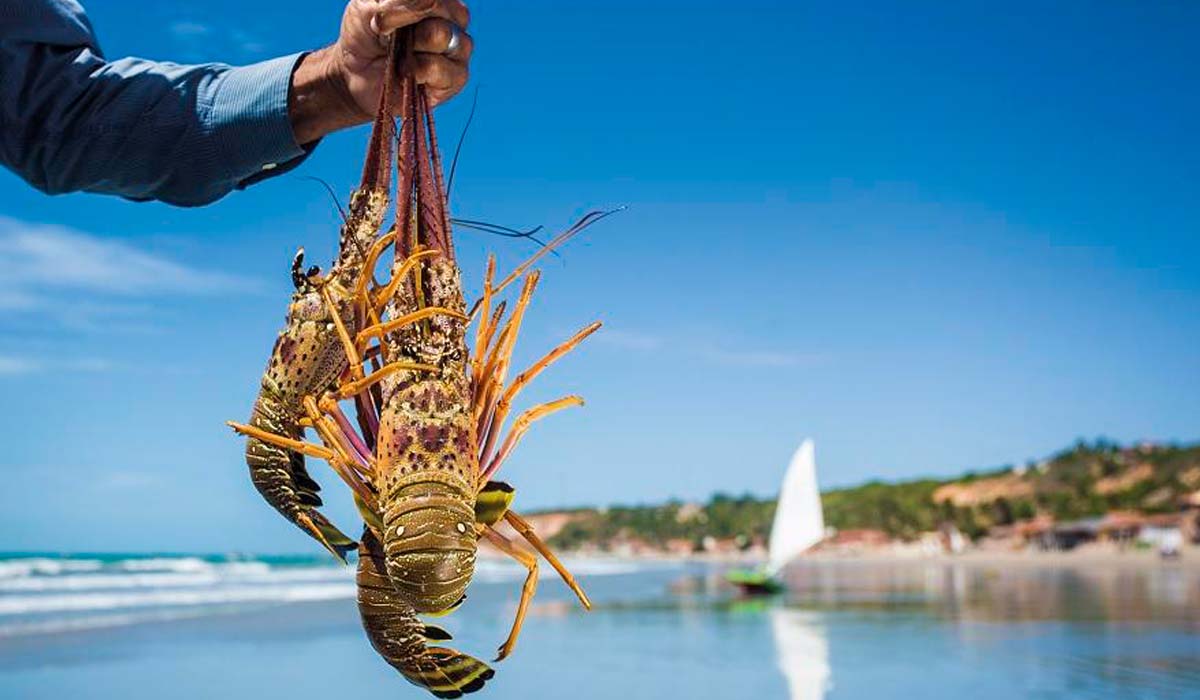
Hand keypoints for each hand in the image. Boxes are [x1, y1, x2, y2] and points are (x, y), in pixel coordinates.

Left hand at [289, 0, 472, 143]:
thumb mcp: (367, 6)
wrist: (355, 74)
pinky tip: (407, 73)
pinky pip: (439, 67)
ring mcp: (459, 47)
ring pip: (442, 35)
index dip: (403, 4)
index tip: (381, 15)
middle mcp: (453, 19)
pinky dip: (416, 70)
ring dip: (411, 46)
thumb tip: (430, 2)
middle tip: (386, 36)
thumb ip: (397, 1)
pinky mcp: (457, 77)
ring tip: (399, 56)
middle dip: (403, 22)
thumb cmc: (365, 35)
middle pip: (440, 7)